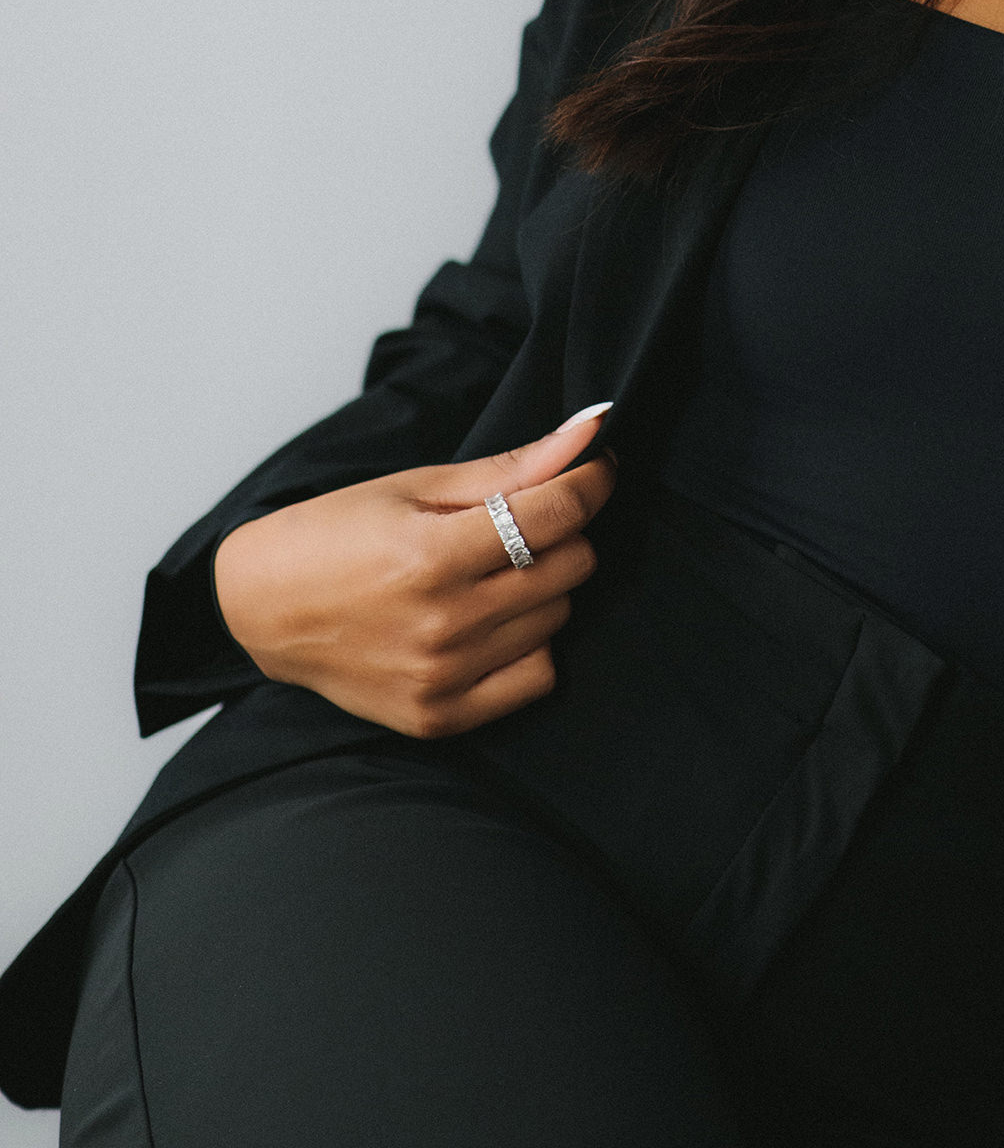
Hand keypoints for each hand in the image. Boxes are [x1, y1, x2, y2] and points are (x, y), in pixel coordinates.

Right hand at [212, 405, 617, 739]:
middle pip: (570, 566)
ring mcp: (442, 677)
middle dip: (560, 533)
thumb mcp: (419, 485)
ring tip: (490, 572)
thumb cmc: (337, 534)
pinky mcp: (439, 717)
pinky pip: (537, 676)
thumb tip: (593, 430)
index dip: (590, 481)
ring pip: (558, 616)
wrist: (265, 608)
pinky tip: (491, 621)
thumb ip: (512, 467)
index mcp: (432, 556)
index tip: (593, 468)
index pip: (559, 514)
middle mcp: (442, 624)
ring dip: (541, 586)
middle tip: (520, 522)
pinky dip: (529, 643)